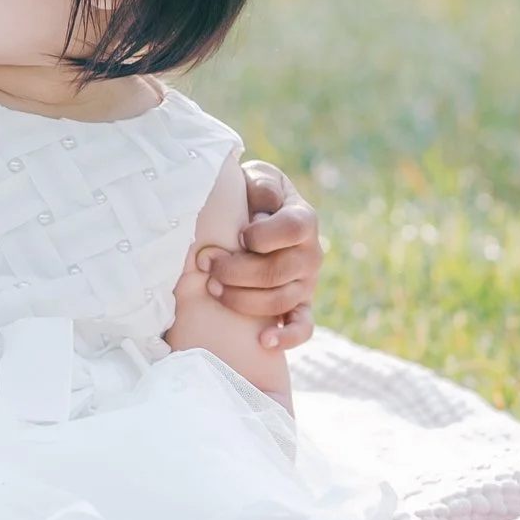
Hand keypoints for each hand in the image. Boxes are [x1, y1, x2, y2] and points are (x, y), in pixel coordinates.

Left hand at [197, 159, 320, 350]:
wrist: (253, 216)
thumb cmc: (250, 195)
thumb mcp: (256, 178)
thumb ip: (261, 185)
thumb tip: (263, 205)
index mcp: (303, 219)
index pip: (293, 229)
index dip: (263, 236)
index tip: (239, 236)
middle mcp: (310, 253)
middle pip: (279, 271)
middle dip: (238, 271)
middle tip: (208, 266)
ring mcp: (307, 283)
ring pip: (281, 300)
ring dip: (244, 299)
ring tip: (214, 289)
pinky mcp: (300, 305)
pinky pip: (303, 327)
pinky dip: (287, 337)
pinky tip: (264, 341)